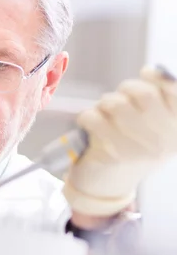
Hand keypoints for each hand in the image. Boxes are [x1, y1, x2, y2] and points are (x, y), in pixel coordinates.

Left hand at [63, 66, 176, 216]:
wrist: (109, 183)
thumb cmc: (132, 142)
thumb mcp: (155, 121)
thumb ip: (158, 95)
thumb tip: (154, 71)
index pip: (176, 93)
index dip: (162, 78)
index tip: (148, 72)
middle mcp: (165, 140)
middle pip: (143, 93)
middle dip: (126, 89)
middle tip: (120, 98)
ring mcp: (139, 149)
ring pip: (114, 103)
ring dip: (105, 103)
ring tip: (106, 114)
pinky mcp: (113, 154)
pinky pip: (93, 117)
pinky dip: (87, 117)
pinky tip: (91, 125)